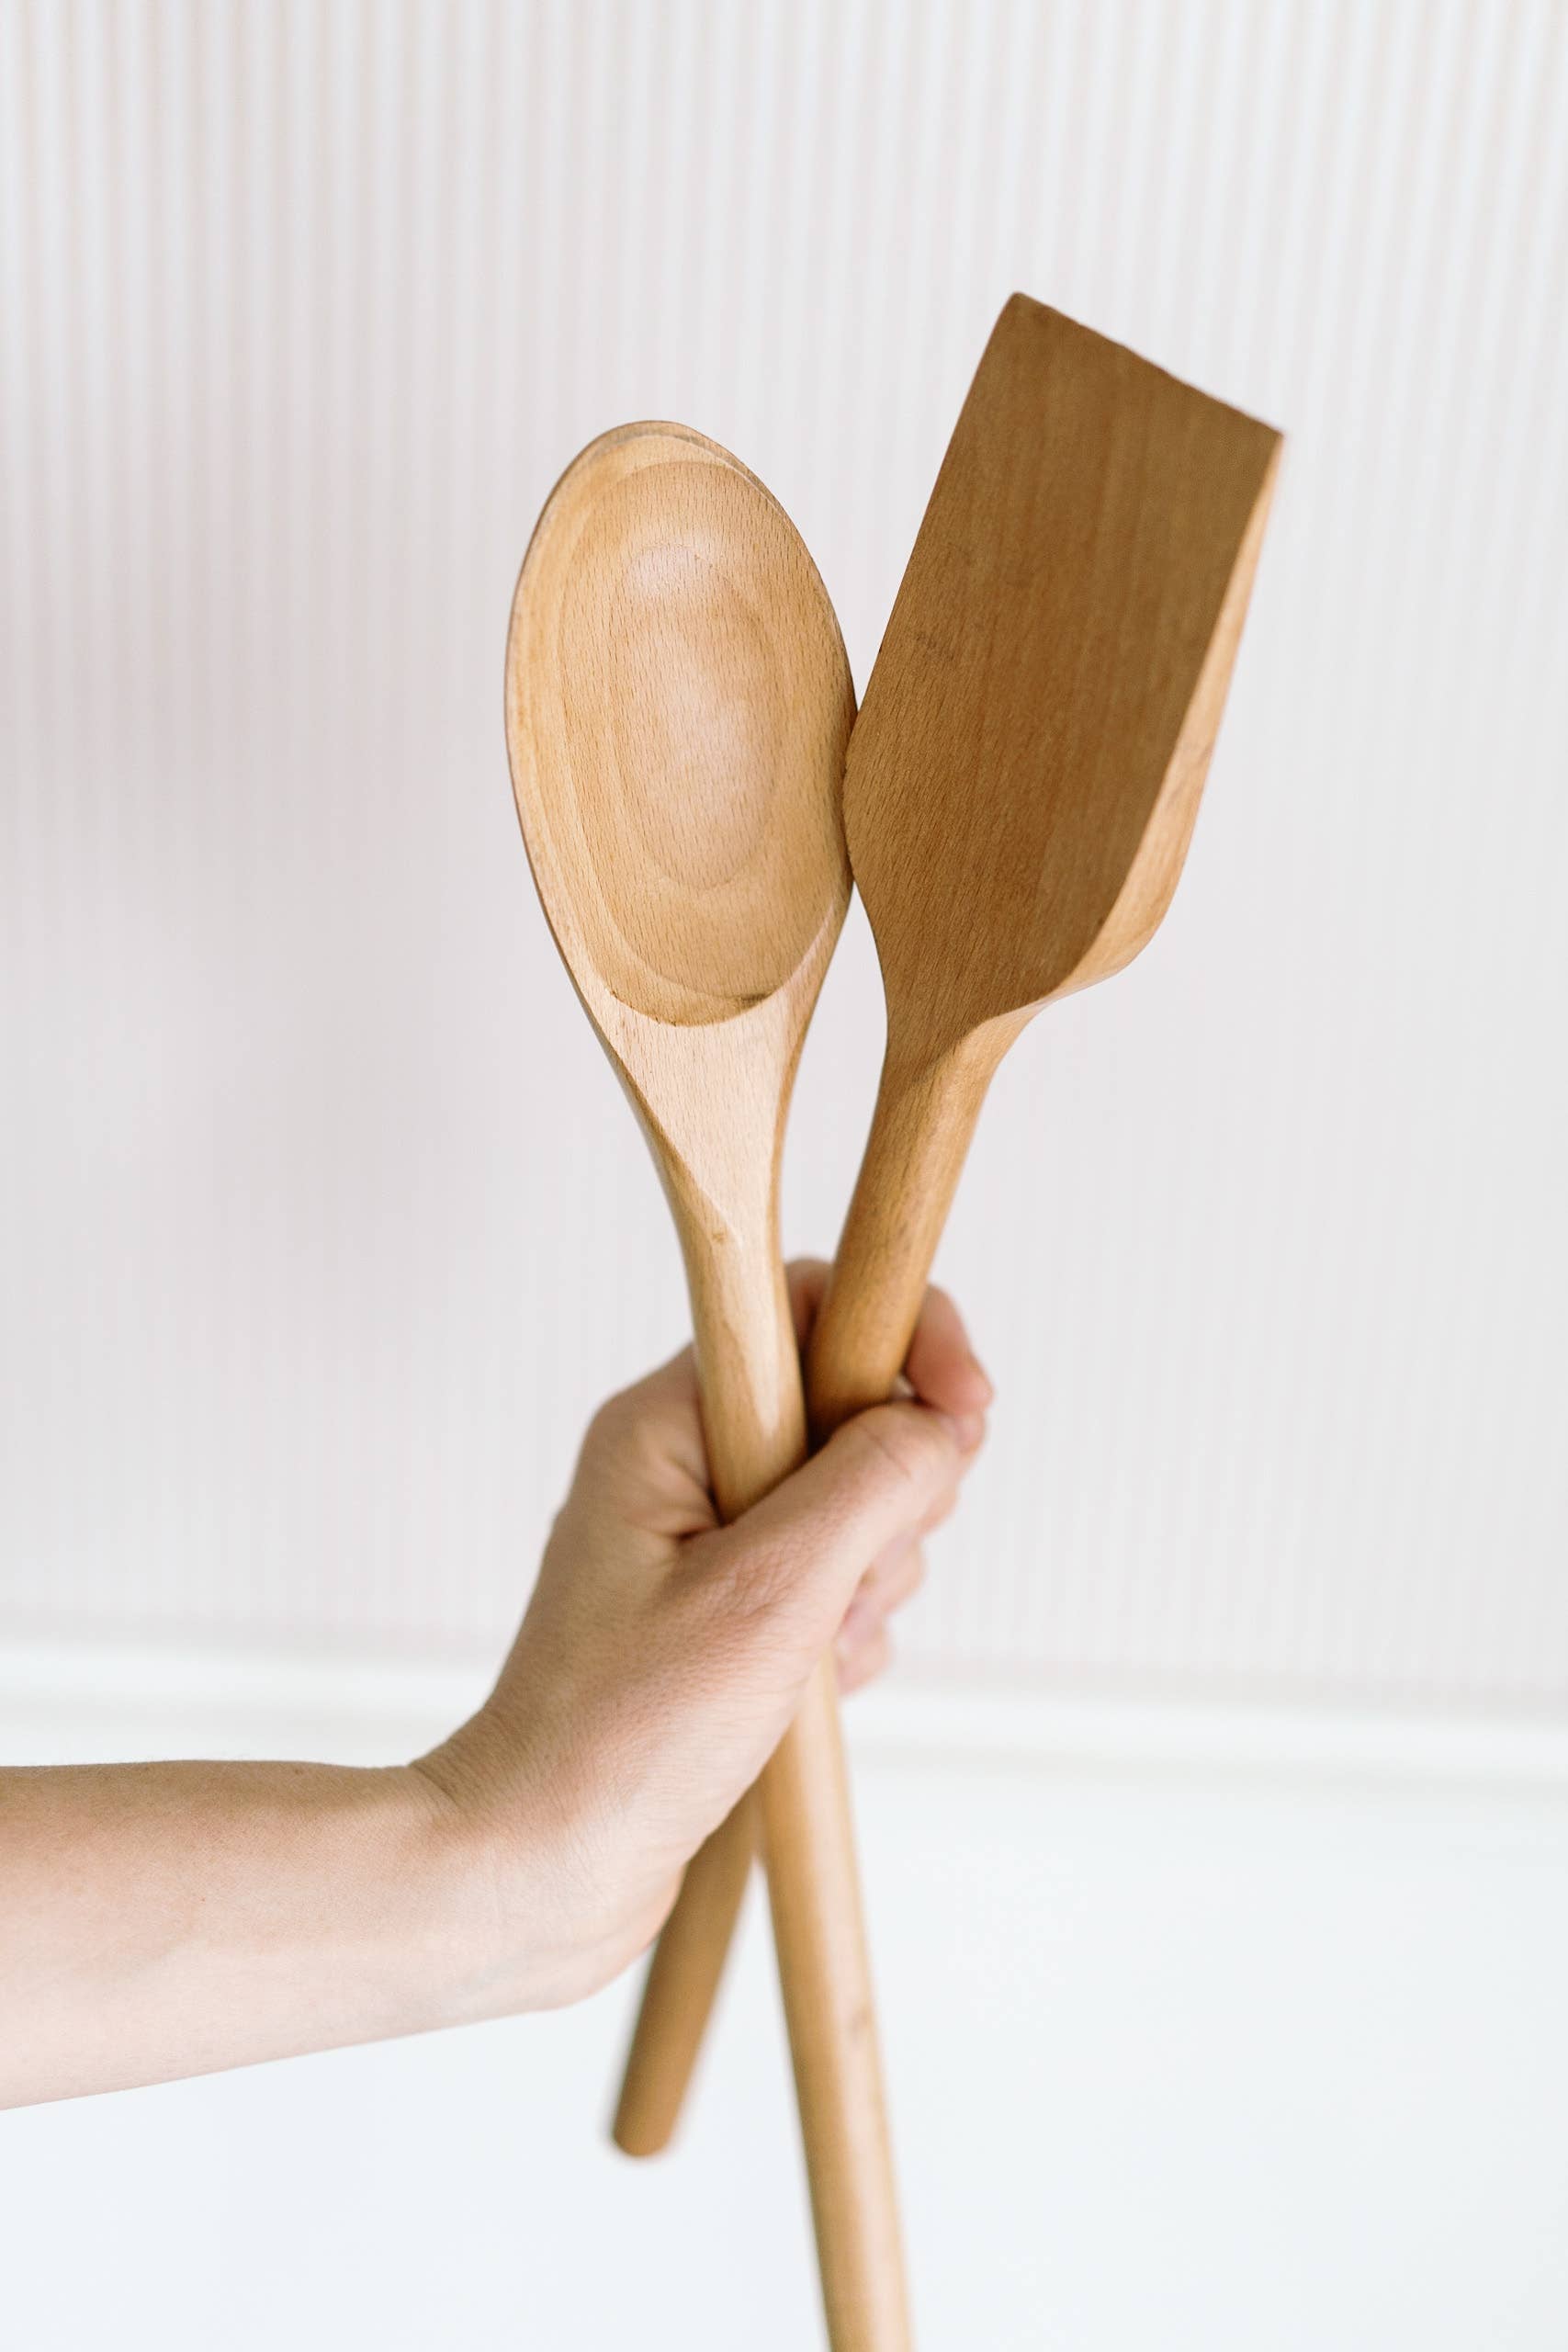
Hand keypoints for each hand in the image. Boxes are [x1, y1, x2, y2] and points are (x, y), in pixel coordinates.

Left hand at [417, 1261, 991, 2014]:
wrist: (542, 1869)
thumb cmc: (623, 1734)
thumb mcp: (769, 1594)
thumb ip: (868, 1483)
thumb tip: (939, 1420)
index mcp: (670, 1422)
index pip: (814, 1306)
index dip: (908, 1338)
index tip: (970, 1408)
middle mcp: (687, 1461)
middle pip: (854, 1410)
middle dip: (892, 1498)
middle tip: (848, 1582)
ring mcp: (710, 1538)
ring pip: (860, 1508)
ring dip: (870, 1583)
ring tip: (809, 1655)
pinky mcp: (730, 1610)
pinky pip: (840, 1586)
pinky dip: (847, 1638)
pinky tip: (804, 1695)